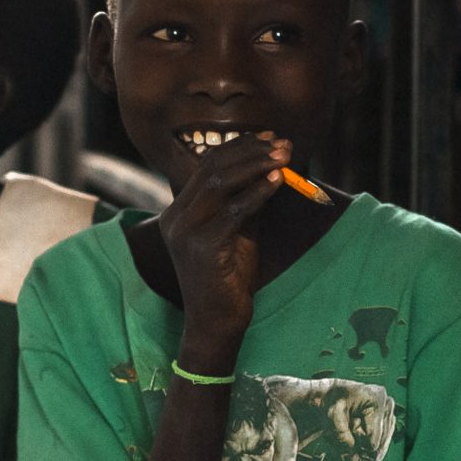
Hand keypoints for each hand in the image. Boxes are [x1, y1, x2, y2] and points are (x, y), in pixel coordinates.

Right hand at [162, 133, 290, 358]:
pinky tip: (278, 181)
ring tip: (284, 156)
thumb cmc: (229, 278)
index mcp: (180, 211)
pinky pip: (233, 211)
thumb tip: (273, 167)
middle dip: (251, 151)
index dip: (240, 147)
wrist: (217, 321)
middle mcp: (176, 217)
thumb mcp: (239, 231)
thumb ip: (248, 200)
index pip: (207, 165)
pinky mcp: (201, 247)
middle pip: (212, 168)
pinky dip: (257, 192)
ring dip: (256, 165)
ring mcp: (185, 231)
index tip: (270, 138)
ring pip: (220, 183)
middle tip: (283, 144)